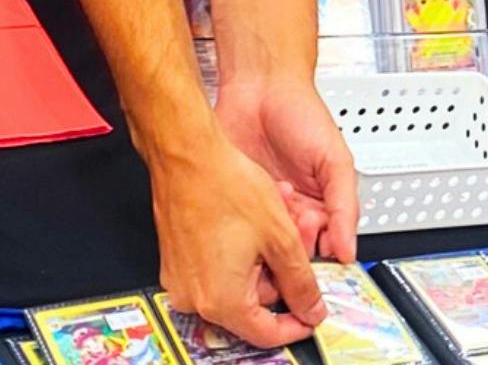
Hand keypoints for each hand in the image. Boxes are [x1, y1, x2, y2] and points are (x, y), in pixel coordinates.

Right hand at [151, 125, 328, 347]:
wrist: (186, 153)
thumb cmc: (224, 185)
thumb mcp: (280, 236)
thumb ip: (301, 281)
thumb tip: (312, 308)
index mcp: (221, 299)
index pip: (266, 333)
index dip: (296, 324)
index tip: (311, 314)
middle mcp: (194, 296)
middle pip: (251, 305)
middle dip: (278, 276)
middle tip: (292, 245)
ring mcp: (181, 277)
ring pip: (235, 283)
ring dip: (260, 259)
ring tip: (271, 223)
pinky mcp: (176, 259)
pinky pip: (215, 267)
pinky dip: (238, 251)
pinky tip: (250, 221)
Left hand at [215, 76, 358, 264]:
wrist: (260, 87)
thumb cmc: (302, 113)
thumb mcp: (335, 161)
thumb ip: (345, 207)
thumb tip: (349, 251)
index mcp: (321, 205)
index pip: (324, 248)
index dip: (320, 251)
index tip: (316, 245)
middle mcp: (292, 209)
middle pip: (292, 252)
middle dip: (294, 240)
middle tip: (295, 217)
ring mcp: (263, 206)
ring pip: (265, 243)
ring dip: (271, 228)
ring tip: (278, 196)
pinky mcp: (237, 200)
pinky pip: (240, 226)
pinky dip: (248, 219)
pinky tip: (254, 198)